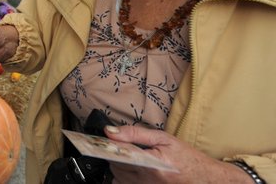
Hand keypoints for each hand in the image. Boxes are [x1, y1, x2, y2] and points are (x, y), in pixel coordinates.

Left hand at [104, 125, 254, 183]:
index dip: (110, 146)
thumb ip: (134, 133)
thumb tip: (110, 131)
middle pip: (115, 167)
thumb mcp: (163, 138)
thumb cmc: (187, 157)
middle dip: (115, 156)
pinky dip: (124, 178)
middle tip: (123, 147)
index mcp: (151, 164)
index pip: (118, 155)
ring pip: (118, 178)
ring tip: (130, 159)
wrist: (206, 179)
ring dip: (119, 167)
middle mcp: (147, 180)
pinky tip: (132, 170)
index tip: (105, 140)